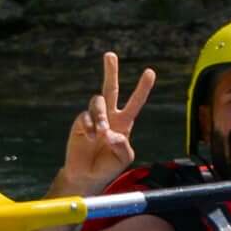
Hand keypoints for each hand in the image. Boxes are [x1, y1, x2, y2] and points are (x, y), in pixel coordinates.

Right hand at [60, 50, 156, 195]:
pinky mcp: (80, 123)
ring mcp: (93, 118)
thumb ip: (123, 146)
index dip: (142, 88)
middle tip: (110, 55)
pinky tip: (89, 138)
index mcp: (124, 122)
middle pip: (110, 89)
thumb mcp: (124, 158)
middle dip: (110, 71)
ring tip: (101, 132)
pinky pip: (85, 117)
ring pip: (98, 102)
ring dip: (101, 115)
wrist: (87, 176)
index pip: (135, 102)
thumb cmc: (108, 166)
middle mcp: (109, 116)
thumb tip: (111, 132)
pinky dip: (88, 127)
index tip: (150, 72)